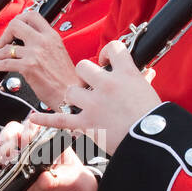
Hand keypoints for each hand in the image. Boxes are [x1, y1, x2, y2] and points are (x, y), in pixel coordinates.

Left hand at [0, 11, 78, 107]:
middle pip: (16, 25)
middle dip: (5, 33)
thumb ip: (44, 44)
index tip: (13, 29)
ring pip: (7, 47)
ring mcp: (35, 53)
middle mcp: (43, 41)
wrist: (71, 94)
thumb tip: (29, 42)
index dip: (19, 19)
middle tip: (1, 42)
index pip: (32, 15)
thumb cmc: (66, 78)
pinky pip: (5, 62)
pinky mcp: (28, 67)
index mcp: (51, 35)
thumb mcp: (58, 52)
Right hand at [0, 120, 100, 190]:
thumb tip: (44, 179)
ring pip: (2, 151)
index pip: (33, 127)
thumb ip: (58, 180)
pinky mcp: (15, 177)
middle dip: (5, 143)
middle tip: (5, 156)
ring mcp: (22, 162)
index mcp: (49, 142)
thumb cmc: (78, 185)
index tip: (20, 142)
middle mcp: (33, 148)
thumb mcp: (72, 181)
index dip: (24, 132)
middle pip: (13, 135)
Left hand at [32, 39, 158, 154]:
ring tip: (81, 103)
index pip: (113, 48)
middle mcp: (107, 85)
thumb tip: (148, 73)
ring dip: (74, 96)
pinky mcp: (86, 124)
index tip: (106, 60)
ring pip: (71, 90)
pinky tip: (35, 117)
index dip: (107, 53)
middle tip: (90, 84)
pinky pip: (60, 119)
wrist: (153, 142)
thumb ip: (143, 80)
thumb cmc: (156, 119)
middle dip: (84, 74)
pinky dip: (46, 119)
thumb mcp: (150, 92)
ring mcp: (94, 104)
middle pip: (83, 66)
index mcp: (126, 74)